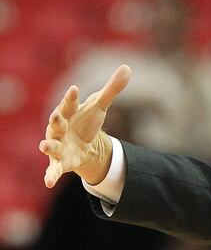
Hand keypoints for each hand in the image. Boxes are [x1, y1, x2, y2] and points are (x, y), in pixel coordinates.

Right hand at [39, 65, 130, 187]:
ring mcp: (57, 145)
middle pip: (56, 123)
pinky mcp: (60, 162)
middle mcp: (59, 128)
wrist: (83, 144)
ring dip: (48, 146)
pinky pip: (53, 170)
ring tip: (44, 145)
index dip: (71, 97)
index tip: (74, 89)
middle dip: (55, 120)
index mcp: (68, 112)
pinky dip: (50, 175)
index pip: (69, 103)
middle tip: (55, 116)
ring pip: (51, 145)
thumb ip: (112, 88)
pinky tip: (48, 182)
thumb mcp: (100, 105)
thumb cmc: (87, 120)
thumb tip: (128, 67)